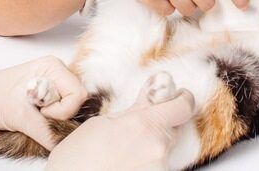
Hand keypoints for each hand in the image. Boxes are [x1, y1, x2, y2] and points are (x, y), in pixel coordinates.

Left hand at [0, 56, 87, 150]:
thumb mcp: (19, 116)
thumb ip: (45, 130)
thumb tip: (62, 145)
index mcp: (52, 66)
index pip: (78, 94)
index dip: (62, 111)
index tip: (41, 113)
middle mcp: (56, 72)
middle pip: (77, 100)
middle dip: (59, 114)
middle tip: (36, 114)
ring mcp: (53, 83)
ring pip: (70, 107)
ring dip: (53, 116)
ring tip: (32, 114)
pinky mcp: (48, 94)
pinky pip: (61, 109)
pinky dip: (50, 118)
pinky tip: (34, 116)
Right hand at [46, 79, 195, 170]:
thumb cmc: (76, 160)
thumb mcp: (100, 124)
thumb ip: (132, 111)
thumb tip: (149, 98)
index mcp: (144, 124)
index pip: (183, 106)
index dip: (182, 99)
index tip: (178, 96)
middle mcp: (157, 148)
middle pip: (173, 130)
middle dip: (159, 126)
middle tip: (136, 131)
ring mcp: (158, 169)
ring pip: (162, 152)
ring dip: (148, 150)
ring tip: (121, 156)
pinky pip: (155, 167)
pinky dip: (143, 165)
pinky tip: (123, 166)